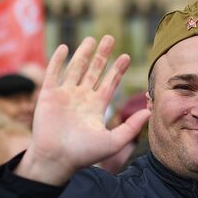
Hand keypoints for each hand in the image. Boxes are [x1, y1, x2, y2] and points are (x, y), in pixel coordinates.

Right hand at [16, 36, 149, 186]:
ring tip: (91, 39)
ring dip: (83, 53)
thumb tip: (150, 111)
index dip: (117, 70)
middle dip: (102, 55)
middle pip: (93, 71)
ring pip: (75, 68)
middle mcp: (81, 98)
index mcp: (96, 107)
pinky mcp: (48, 95)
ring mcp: (64, 95)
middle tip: (110, 38)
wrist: (55, 160)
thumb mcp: (112, 141)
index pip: (109, 83)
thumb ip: (131, 127)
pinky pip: (53, 73)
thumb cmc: (83, 154)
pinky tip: (64, 48)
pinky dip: (57, 60)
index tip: (125, 56)